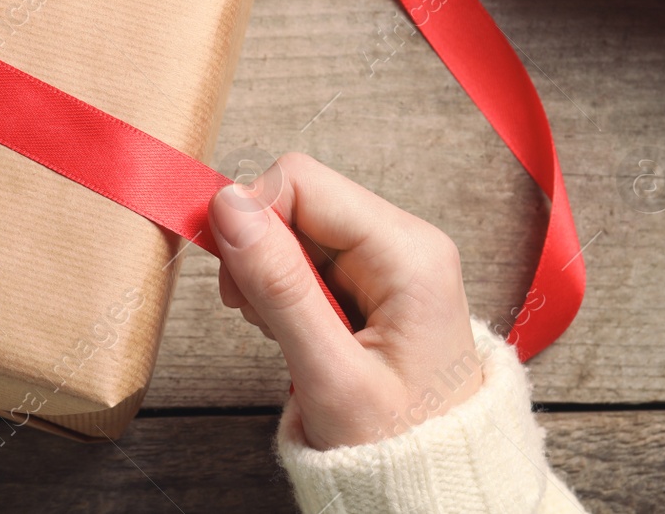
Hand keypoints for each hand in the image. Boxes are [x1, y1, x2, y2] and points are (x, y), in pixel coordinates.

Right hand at [209, 152, 481, 449]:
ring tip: (291, 337)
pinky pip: (308, 257)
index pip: (300, 181)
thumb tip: (229, 206)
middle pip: (297, 201)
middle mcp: (405, 242)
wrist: (436, 490)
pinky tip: (302, 334)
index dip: (252, 220)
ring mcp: (391, 259)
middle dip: (261, 254)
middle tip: (265, 320)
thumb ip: (279, 287)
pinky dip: (288, 293)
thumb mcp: (330, 376)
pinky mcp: (375, 279)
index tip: (238, 283)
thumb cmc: (400, 447)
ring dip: (272, 278)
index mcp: (408, 253)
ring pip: (296, 229)